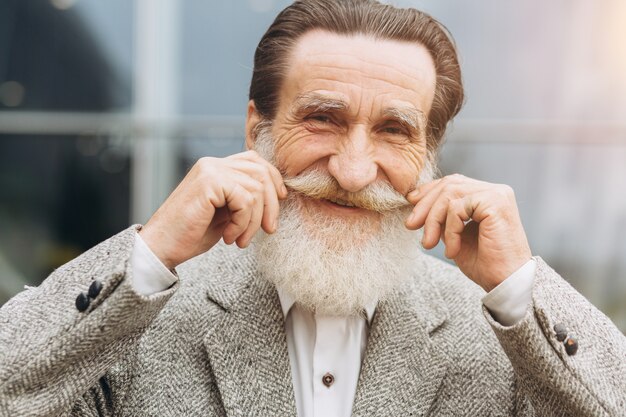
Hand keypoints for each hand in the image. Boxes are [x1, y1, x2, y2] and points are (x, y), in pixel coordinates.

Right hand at [139, 151, 286, 269]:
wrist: (161, 247)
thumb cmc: (191, 234)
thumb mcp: (226, 213)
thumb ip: (244, 198)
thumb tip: (276, 195)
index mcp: (216, 167)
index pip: (255, 161)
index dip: (273, 180)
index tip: (280, 201)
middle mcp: (212, 163)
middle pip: (261, 172)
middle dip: (271, 204)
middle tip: (268, 230)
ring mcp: (210, 170)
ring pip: (256, 188)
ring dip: (254, 221)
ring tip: (241, 240)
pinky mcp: (209, 182)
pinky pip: (245, 200)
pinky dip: (243, 223)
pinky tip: (229, 237)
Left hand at [405, 174, 531, 291]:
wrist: (506, 284)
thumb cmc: (485, 263)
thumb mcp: (455, 235)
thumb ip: (443, 217)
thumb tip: (417, 201)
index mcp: (487, 195)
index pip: (453, 182)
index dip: (428, 192)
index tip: (411, 206)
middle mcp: (495, 191)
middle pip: (449, 185)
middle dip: (425, 206)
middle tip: (410, 226)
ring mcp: (497, 194)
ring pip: (449, 194)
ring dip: (433, 220)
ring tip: (429, 244)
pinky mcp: (495, 202)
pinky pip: (457, 208)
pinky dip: (449, 230)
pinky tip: (451, 250)